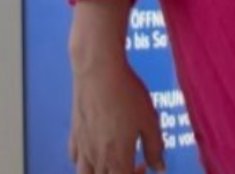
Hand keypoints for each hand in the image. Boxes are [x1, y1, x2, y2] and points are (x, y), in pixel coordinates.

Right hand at [69, 56, 164, 173]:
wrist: (99, 71)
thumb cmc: (127, 94)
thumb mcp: (149, 120)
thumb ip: (155, 146)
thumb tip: (160, 168)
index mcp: (117, 158)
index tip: (144, 164)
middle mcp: (96, 158)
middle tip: (132, 162)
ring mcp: (82, 146)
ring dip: (99, 173)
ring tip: (112, 160)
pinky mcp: (74, 132)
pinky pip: (75, 158)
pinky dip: (85, 161)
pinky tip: (95, 146)